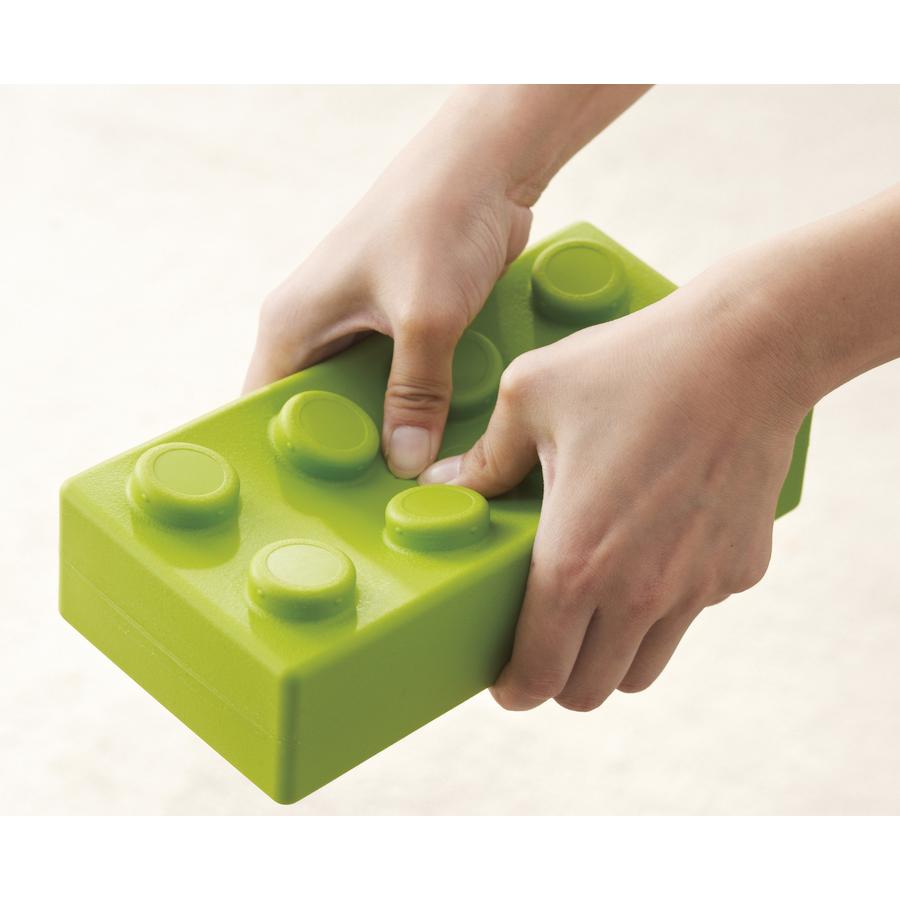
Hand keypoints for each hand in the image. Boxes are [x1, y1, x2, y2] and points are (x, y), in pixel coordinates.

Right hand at [244, 125, 531, 476]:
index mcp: (294, 323)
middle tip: (375, 510)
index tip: (314, 508)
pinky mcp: (399, 324)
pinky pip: (400, 382)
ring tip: (411, 487)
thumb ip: (414, 394)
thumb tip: (405, 465)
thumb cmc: (437, 221)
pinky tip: (442, 442)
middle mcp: (318, 328)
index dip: (285, 459)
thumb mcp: (426, 317)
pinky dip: (417, 409)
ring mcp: (359, 327)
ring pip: (363, 400)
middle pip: (318, 412)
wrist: (486, 165)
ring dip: (387, 434)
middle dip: (346, 455)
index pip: (264, 408)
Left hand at [421, 261, 809, 709]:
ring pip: (643, 668)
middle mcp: (640, 592)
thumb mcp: (531, 398)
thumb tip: (441, 486)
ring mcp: (697, 587)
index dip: (513, 688)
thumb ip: (483, 459)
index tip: (505, 679)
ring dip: (611, 656)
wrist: (747, 352)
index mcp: (576, 561)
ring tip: (593, 607)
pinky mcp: (737, 569)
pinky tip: (651, 550)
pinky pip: (690, 614)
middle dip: (557, 679)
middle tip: (542, 639)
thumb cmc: (632, 368)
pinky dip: (664, 606)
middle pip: (590, 691)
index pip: (538, 672)